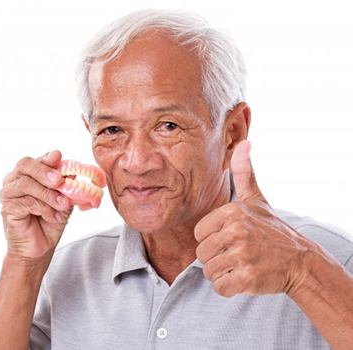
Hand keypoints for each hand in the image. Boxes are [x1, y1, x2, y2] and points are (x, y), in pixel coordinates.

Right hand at [0, 150, 72, 261]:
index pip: (36, 160)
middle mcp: (14, 180)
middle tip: (59, 180)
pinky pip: (27, 202)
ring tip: (62, 204)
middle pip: (25, 165)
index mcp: (28, 174)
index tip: (58, 157)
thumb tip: (73, 170)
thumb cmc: (49, 223)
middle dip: (44, 170)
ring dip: (48, 194)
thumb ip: (65, 185)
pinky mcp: (7, 209)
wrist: (39, 249)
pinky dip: (44, 208)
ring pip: (26, 183)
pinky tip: (52, 216)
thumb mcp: (63, 200)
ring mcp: (9, 194)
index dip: (47, 158)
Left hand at [194, 140, 313, 296]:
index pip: (199, 234)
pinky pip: (220, 287)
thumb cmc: (272, 230)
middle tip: (237, 255)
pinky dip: (228, 288)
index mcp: (232, 212)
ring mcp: (242, 255)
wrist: (300, 261)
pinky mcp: (247, 278)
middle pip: (201, 254)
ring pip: (209, 271)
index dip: (211, 240)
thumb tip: (245, 142)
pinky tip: (243, 278)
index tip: (230, 239)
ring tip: (241, 265)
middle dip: (216, 258)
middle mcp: (236, 231)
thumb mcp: (257, 199)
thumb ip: (245, 173)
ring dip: (222, 273)